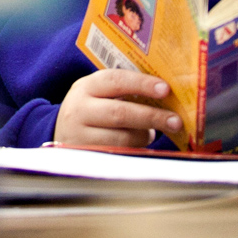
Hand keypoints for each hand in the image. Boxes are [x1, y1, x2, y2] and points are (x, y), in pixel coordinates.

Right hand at [55, 69, 182, 146]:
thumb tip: (165, 93)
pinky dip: (136, 150)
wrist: (62, 134)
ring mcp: (79, 136)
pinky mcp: (86, 157)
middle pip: (120, 113)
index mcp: (85, 87)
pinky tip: (140, 145)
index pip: (115, 80)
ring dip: (144, 136)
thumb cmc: (91, 110)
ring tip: (151, 133)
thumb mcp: (98, 94)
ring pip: (122, 138)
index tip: (165, 89)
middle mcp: (78, 110)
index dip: (141, 84)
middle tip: (175, 121)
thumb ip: (124, 90)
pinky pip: (119, 155)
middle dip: (152, 116)